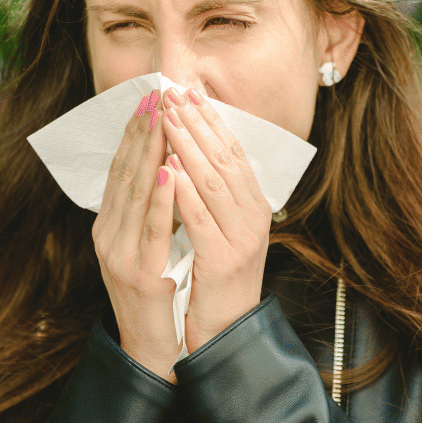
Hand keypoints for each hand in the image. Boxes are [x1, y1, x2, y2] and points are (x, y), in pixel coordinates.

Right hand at [92, 89, 180, 382]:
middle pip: (124, 174)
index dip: (133, 134)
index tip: (147, 102)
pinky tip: (166, 170)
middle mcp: (107, 234)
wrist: (148, 345)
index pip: (120, 171)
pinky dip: (158, 197)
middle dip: (141, 133)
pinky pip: (151, 228)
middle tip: (154, 97)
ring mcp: (119, 253)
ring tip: (160, 120)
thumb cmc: (152, 293)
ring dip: (148, 152)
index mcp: (108, 226)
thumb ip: (144, 211)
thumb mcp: (142, 246)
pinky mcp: (138, 271)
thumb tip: (158, 167)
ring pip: (134, 193)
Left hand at [161, 87, 272, 351]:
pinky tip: (169, 167)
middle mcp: (254, 216)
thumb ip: (213, 193)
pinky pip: (200, 218)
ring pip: (214, 181)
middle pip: (225, 158)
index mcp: (254, 204)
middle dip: (197, 123)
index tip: (188, 92)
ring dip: (188, 145)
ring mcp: (242, 237)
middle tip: (173, 93)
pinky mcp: (223, 259)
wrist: (224, 330)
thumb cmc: (215, 277)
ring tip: (167, 117)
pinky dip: (184, 190)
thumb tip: (191, 149)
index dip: (210, 120)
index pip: (233, 151)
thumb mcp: (221, 227)